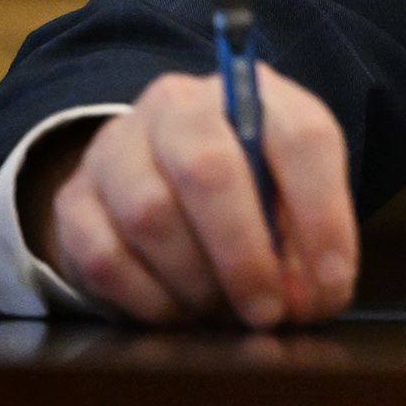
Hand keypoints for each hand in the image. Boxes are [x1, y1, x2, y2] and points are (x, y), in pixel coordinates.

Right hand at [24, 69, 357, 329]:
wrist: (157, 167)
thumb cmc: (246, 182)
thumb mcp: (290, 191)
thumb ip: (306, 239)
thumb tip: (309, 300)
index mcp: (254, 92)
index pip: (300, 139)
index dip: (323, 218)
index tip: (332, 286)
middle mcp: (178, 107)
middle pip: (210, 171)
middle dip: (245, 256)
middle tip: (269, 313)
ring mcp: (117, 148)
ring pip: (150, 216)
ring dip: (197, 281)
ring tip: (226, 313)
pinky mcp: (73, 199)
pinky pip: (104, 257)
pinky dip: (149, 299)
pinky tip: (180, 313)